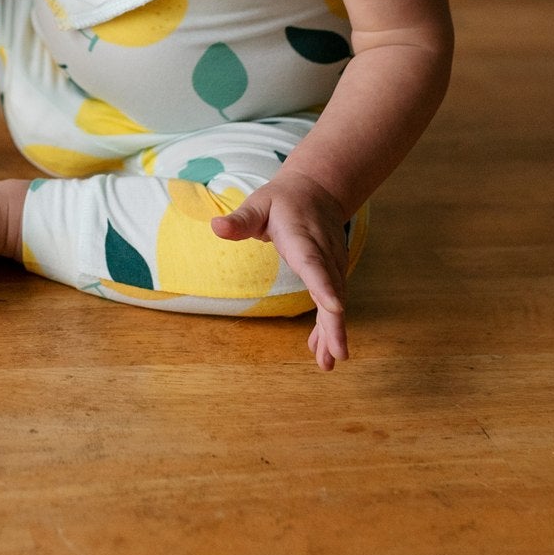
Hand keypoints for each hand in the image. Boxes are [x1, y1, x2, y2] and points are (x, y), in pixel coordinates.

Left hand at [211, 175, 351, 369]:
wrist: (317, 191)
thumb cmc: (282, 200)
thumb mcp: (258, 204)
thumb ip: (240, 219)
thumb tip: (216, 227)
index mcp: (304, 240)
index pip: (315, 264)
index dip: (325, 286)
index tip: (335, 308)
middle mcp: (324, 255)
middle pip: (332, 291)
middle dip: (335, 324)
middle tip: (337, 354)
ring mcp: (333, 266)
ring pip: (336, 302)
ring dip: (332, 333)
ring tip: (328, 364)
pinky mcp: (334, 275)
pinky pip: (333, 304)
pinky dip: (329, 327)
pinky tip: (321, 351)